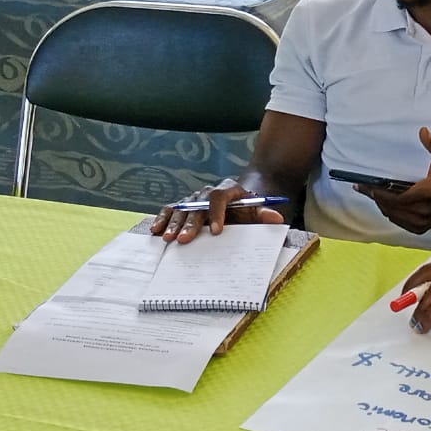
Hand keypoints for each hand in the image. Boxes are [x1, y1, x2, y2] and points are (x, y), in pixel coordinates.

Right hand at [150, 178, 283, 242]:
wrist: (239, 201)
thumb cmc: (247, 209)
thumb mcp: (258, 210)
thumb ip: (264, 214)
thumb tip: (276, 218)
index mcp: (228, 190)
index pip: (220, 198)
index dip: (217, 213)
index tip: (216, 232)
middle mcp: (208, 192)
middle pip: (197, 205)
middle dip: (191, 223)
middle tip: (185, 239)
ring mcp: (194, 198)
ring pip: (181, 208)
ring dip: (174, 223)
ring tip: (167, 238)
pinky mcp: (183, 205)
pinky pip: (170, 209)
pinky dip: (162, 218)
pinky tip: (155, 230)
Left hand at [355, 127, 430, 233]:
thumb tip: (423, 131)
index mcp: (426, 194)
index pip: (395, 198)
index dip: (377, 193)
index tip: (364, 186)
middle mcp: (422, 211)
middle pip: (389, 207)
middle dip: (374, 196)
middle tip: (362, 187)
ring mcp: (421, 222)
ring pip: (391, 215)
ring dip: (381, 204)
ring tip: (371, 192)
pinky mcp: (420, 228)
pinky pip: (397, 221)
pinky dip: (389, 212)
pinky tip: (385, 202)